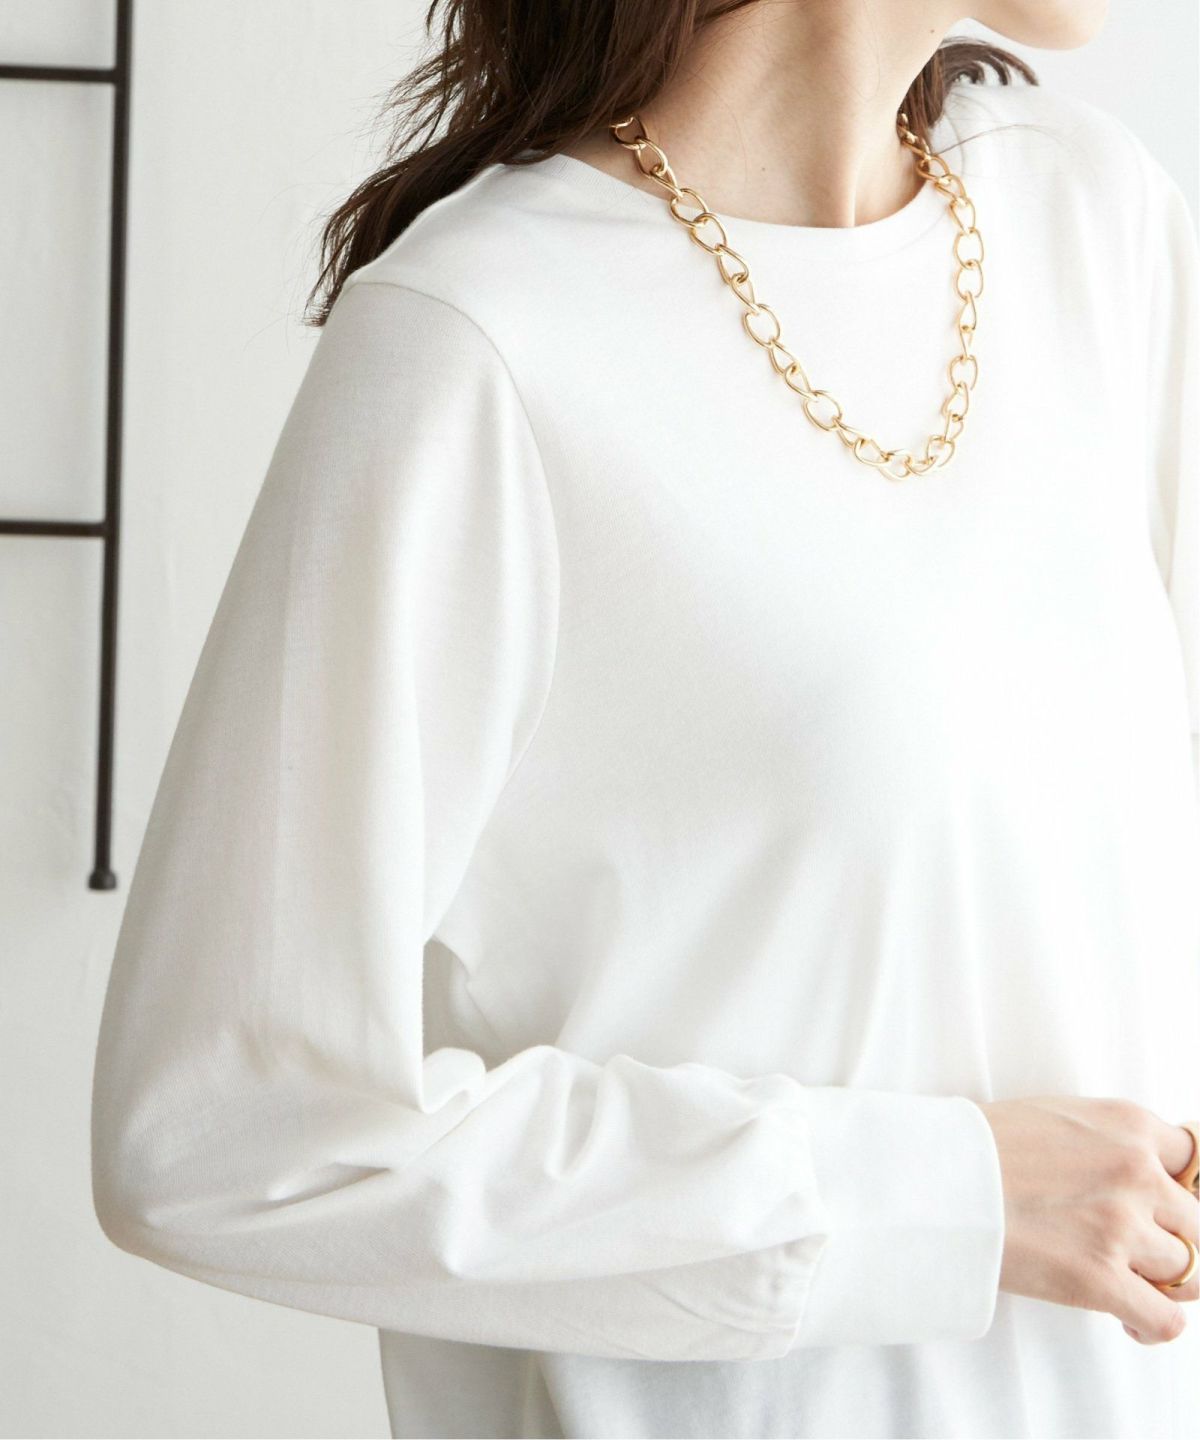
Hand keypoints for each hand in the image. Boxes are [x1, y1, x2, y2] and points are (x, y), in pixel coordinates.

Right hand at [976, 1096, 1198, 1344]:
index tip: (1161, 1204)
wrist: (933, 1175)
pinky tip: (1130, 1321)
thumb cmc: (978, 1146)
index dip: (1176, 1186)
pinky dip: (1154, 1326)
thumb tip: (1134, 1173)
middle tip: (1137, 1247)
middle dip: (1169, 1237)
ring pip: (1186, 1270)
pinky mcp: (1100, 1279)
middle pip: (1196, 1220)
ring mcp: (1121, 1226)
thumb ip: (1107, 1141)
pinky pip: (1167, 1319)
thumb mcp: (1056, 1117)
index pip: (1192, 1159)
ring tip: (1125, 1282)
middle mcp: (1136, 1172)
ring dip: (1156, 1279)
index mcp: (1127, 1124)